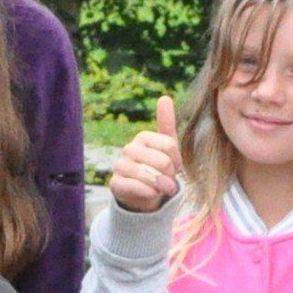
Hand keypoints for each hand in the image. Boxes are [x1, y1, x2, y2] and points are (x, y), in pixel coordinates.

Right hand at [109, 95, 181, 213]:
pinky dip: (149, 193)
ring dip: (162, 186)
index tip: (175, 168)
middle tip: (169, 182)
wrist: (142, 195)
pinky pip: (136, 186)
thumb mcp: (167, 149)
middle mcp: (129, 148)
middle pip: (162, 161)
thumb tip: (164, 97)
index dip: (177, 161)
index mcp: (143, 137)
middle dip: (170, 175)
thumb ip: (167, 124)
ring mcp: (120, 166)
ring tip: (164, 190)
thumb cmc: (157, 169)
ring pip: (149, 174)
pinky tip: (152, 194)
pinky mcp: (115, 183)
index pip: (170, 146)